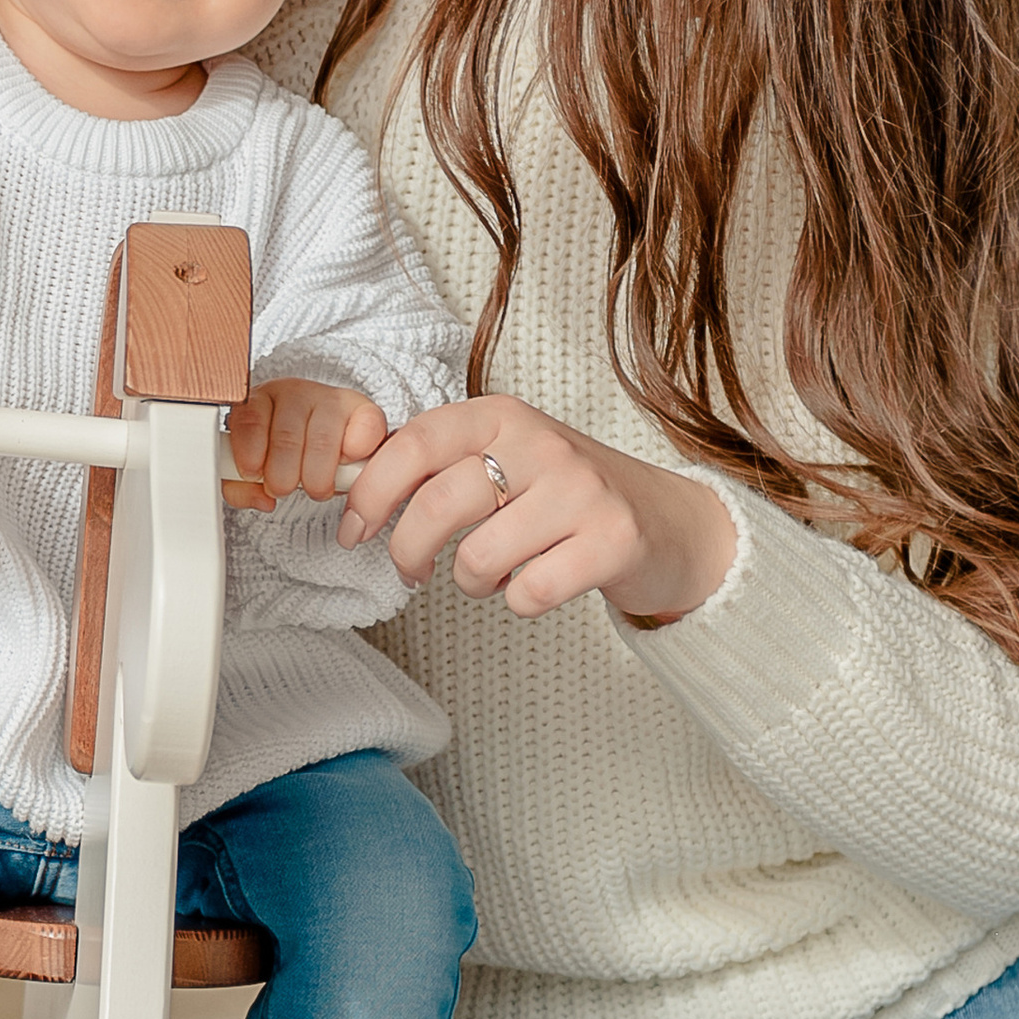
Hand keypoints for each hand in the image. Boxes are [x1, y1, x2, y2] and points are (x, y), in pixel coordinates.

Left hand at [222, 377, 388, 511]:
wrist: (331, 450)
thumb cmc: (286, 460)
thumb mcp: (256, 470)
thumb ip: (243, 488)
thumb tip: (262, 500)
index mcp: (260, 401)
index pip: (249, 417)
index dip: (250, 448)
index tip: (252, 472)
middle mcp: (295, 393)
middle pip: (286, 435)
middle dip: (282, 473)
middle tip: (283, 489)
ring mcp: (331, 399)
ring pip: (321, 440)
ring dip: (316, 476)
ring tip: (315, 488)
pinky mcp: (365, 410)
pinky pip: (364, 428)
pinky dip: (354, 452)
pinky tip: (345, 462)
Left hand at [335, 395, 735, 624]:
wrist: (668, 522)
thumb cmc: (564, 494)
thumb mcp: (503, 458)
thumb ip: (437, 464)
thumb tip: (350, 483)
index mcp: (501, 417)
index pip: (414, 443)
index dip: (370, 492)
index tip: (352, 531)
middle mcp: (541, 444)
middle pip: (439, 504)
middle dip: (408, 550)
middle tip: (411, 570)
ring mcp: (582, 491)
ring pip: (480, 556)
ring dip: (471, 581)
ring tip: (490, 574)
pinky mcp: (613, 541)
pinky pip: (530, 591)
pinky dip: (519, 601)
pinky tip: (535, 585)